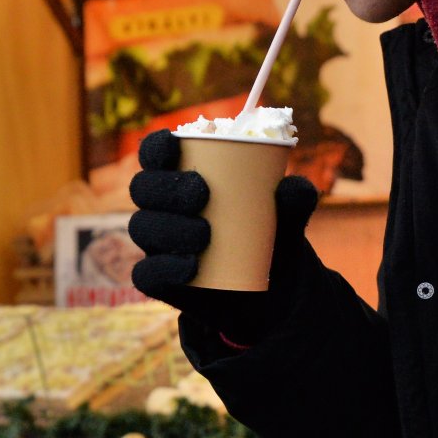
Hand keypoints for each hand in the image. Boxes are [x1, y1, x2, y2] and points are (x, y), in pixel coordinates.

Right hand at [127, 129, 318, 339]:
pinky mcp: (159, 279)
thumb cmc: (270, 238)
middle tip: (201, 194)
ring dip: (169, 227)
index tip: (174, 144)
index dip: (155, 146)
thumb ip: (295, 201)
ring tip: (205, 235)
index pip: (155, 154)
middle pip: (142, 188)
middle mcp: (162, 208)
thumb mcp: (288, 219)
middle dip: (166, 188)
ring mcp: (157, 244)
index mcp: (182, 177)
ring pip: (142, 227)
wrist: (272, 293)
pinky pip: (146, 273)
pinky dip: (165, 267)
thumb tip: (291, 186)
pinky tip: (190, 267)